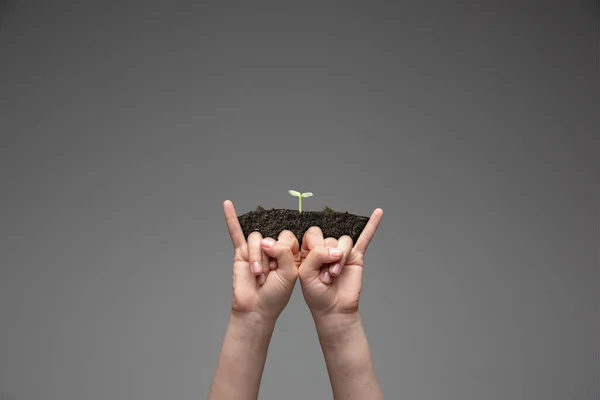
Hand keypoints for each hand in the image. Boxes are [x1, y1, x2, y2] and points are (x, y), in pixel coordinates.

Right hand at [223, 200, 300, 322]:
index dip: (285, 250)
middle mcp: (272, 248)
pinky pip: (235, 232)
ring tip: (257, 275)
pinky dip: (231, 218)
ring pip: (255, 239)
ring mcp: (255, 250)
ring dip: (256, 258)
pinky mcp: (240, 253)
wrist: (256, 308)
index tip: (282, 268)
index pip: (288, 238)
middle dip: (269, 257)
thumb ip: (283, 252)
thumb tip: (266, 241)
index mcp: (288, 253)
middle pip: (271, 237)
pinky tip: (227, 205)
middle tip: (268, 275)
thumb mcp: (289, 273)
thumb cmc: (275, 295)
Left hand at [297, 208, 382, 318]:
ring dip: (340, 258)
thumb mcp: (306, 274)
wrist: (334, 309)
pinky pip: (365, 238)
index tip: (314, 265)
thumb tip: (335, 249)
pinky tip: (378, 213)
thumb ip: (315, 255)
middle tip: (326, 274)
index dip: (315, 246)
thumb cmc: (317, 294)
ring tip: (335, 274)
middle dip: (327, 255)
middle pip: (329, 237)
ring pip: (344, 241)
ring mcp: (343, 252)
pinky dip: (372, 225)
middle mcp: (327, 248)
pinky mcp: (357, 257)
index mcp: (311, 250)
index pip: (313, 234)